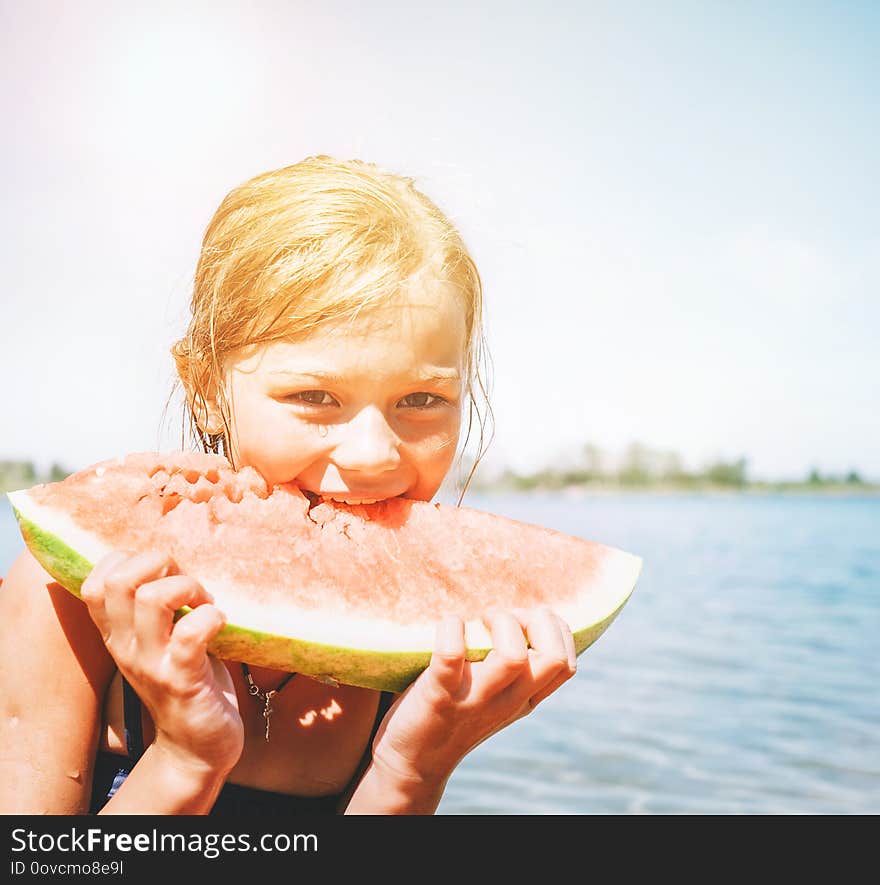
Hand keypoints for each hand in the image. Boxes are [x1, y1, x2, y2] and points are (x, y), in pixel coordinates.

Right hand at [80, 550, 243, 776]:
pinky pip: (191, 632)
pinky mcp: (182, 680)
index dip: (130, 560)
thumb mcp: (159, 641)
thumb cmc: (186, 681)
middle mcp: (125, 647)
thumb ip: (156, 607)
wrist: (197, 746)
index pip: (95, 581)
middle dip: (159, 564)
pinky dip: (211, 617)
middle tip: (188, 585)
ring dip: (188, 587)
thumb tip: (175, 560)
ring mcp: (151, 664)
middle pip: (118, 581)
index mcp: (117, 634)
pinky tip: (221, 622)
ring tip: (205, 603)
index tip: (163, 573)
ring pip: (153, 599)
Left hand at [371, 606, 576, 785]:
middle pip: (555, 659)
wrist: (412, 761)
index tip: (526, 618)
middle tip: (503, 618)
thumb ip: (513, 668)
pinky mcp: (439, 695)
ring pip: (514, 657)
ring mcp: (475, 699)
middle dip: (537, 621)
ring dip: (501, 622)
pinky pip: (451, 656)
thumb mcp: (495, 696)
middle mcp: (508, 701)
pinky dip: (451, 628)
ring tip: (479, 619)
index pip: (566, 664)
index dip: (556, 629)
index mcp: (524, 699)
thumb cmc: (453, 712)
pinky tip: (449, 622)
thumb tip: (520, 614)